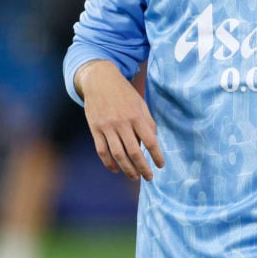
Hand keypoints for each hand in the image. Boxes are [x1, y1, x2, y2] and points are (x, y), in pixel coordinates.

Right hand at [75, 60, 164, 180]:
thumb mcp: (140, 102)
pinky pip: (102, 151)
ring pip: (118, 154)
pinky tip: (116, 169)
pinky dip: (109, 163)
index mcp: (136, 115)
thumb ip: (148, 121)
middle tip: (149, 177)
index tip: (161, 165)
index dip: (156, 156)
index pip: (150, 141)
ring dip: (127, 169)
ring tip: (134, 177)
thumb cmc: (124, 92)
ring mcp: (107, 127)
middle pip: (134, 152)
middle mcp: (122, 123)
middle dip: (143, 168)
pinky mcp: (95, 129)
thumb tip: (153, 141)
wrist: (99, 80)